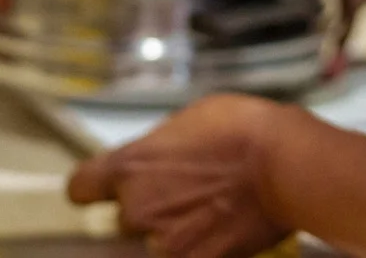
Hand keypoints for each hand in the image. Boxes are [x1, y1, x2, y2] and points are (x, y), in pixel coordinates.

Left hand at [67, 94, 293, 257]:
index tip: (106, 188)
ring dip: (174, 231)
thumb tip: (159, 160)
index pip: (80, 188)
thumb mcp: (190, 120)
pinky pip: (185, 257)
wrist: (284, 164)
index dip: (94, 189)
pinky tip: (221, 230)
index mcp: (129, 166)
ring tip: (209, 212)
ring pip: (154, 243)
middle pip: (124, 218)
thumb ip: (161, 148)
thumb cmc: (243, 129)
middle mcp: (136, 208)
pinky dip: (200, 247)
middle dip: (148, 209)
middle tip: (184, 193)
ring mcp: (164, 242)